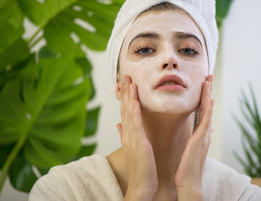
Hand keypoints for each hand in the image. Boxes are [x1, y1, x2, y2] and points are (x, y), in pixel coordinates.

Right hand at [117, 75, 157, 200]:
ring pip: (129, 113)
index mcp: (128, 133)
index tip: (127, 83)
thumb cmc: (141, 167)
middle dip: (126, 91)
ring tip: (130, 82)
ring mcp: (132, 137)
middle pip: (125, 108)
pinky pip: (135, 125)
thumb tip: (119, 124)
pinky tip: (135, 102)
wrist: (142, 184)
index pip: (126, 111)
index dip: (126, 96)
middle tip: (126, 75)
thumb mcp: (132, 147)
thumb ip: (125, 134)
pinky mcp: (139, 143)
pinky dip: (134, 113)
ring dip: (129, 97)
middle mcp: (128, 133)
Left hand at [174, 75, 213, 199]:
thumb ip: (197, 136)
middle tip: (209, 76)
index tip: (203, 83)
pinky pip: (205, 122)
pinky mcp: (201, 140)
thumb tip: (204, 128)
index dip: (203, 96)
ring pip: (207, 110)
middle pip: (206, 106)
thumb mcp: (192, 147)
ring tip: (208, 81)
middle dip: (208, 91)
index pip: (202, 110)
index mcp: (199, 133)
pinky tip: (210, 100)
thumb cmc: (187, 166)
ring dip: (208, 95)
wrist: (188, 182)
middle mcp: (204, 131)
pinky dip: (208, 110)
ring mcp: (204, 135)